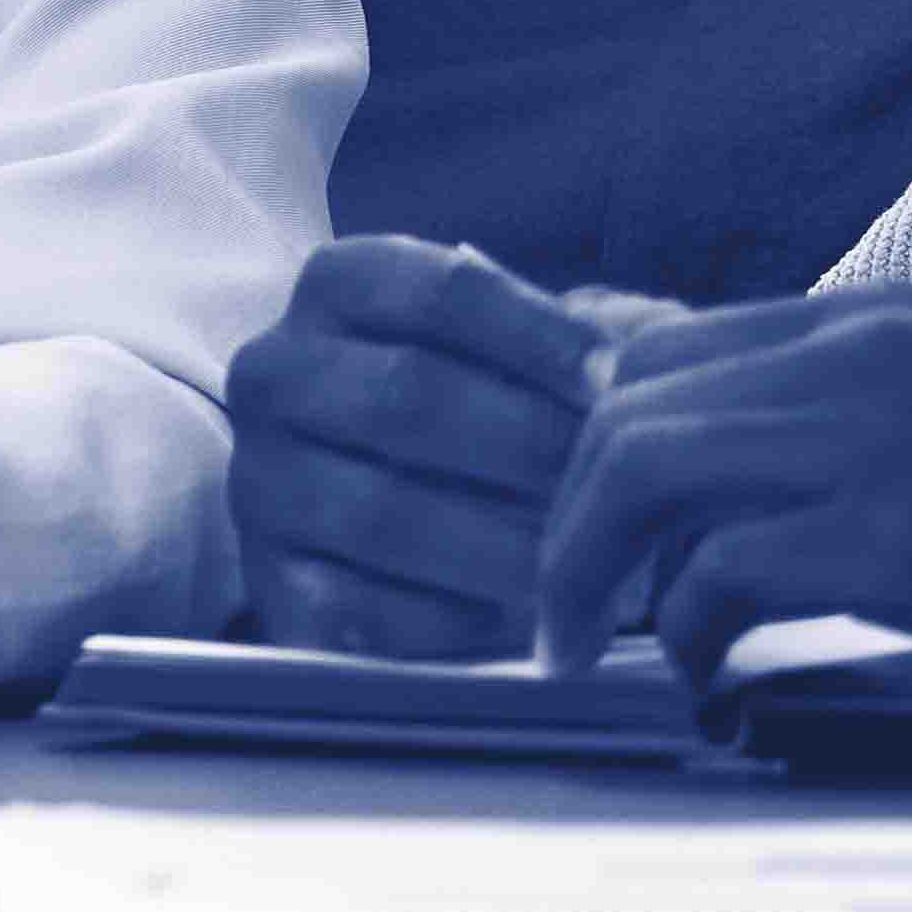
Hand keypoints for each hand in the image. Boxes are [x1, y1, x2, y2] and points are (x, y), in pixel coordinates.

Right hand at [222, 235, 670, 657]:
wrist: (397, 527)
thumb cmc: (488, 421)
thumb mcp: (527, 356)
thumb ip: (592, 343)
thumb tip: (652, 360)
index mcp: (338, 287)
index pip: (445, 289)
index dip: (545, 339)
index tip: (621, 388)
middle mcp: (275, 373)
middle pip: (410, 397)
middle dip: (533, 449)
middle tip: (620, 495)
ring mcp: (260, 482)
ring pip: (387, 513)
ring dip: (509, 548)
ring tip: (595, 570)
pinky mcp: (272, 587)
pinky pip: (369, 610)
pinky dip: (464, 623)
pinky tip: (532, 624)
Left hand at [527, 291, 911, 682]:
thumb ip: (837, 399)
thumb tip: (693, 441)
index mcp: (869, 313)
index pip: (659, 349)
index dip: (591, 440)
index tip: (577, 522)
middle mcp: (858, 355)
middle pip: (629, 406)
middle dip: (568, 515)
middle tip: (557, 606)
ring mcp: (878, 440)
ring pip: (649, 469)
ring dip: (596, 570)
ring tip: (596, 643)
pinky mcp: (903, 539)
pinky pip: (726, 572)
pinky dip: (690, 632)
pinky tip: (710, 677)